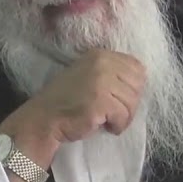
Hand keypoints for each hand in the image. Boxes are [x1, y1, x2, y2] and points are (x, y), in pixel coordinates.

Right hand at [0, 49, 146, 155]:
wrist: (44, 119)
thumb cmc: (66, 101)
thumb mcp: (88, 76)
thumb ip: (111, 74)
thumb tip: (138, 84)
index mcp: (100, 55)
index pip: (137, 68)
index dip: (132, 87)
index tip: (118, 99)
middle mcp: (102, 62)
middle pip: (138, 85)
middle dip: (129, 103)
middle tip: (113, 113)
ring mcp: (101, 80)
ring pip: (132, 102)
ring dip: (123, 117)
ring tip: (107, 120)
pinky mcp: (101, 100)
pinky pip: (123, 115)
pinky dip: (117, 125)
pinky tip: (105, 126)